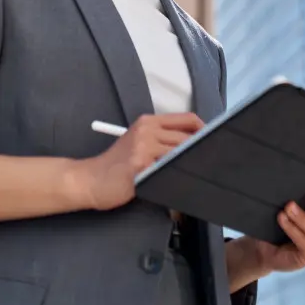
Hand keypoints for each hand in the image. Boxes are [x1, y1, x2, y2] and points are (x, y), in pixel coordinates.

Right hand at [72, 113, 204, 210]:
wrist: (91, 179)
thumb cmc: (117, 164)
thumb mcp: (138, 143)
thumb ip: (162, 140)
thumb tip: (196, 145)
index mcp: (148, 121)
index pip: (187, 119)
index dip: (205, 130)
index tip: (214, 142)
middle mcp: (147, 130)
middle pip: (188, 138)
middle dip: (203, 151)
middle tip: (214, 163)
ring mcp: (144, 148)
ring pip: (181, 154)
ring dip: (192, 166)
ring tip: (201, 175)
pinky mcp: (141, 167)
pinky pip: (169, 171)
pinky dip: (179, 178)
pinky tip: (184, 184)